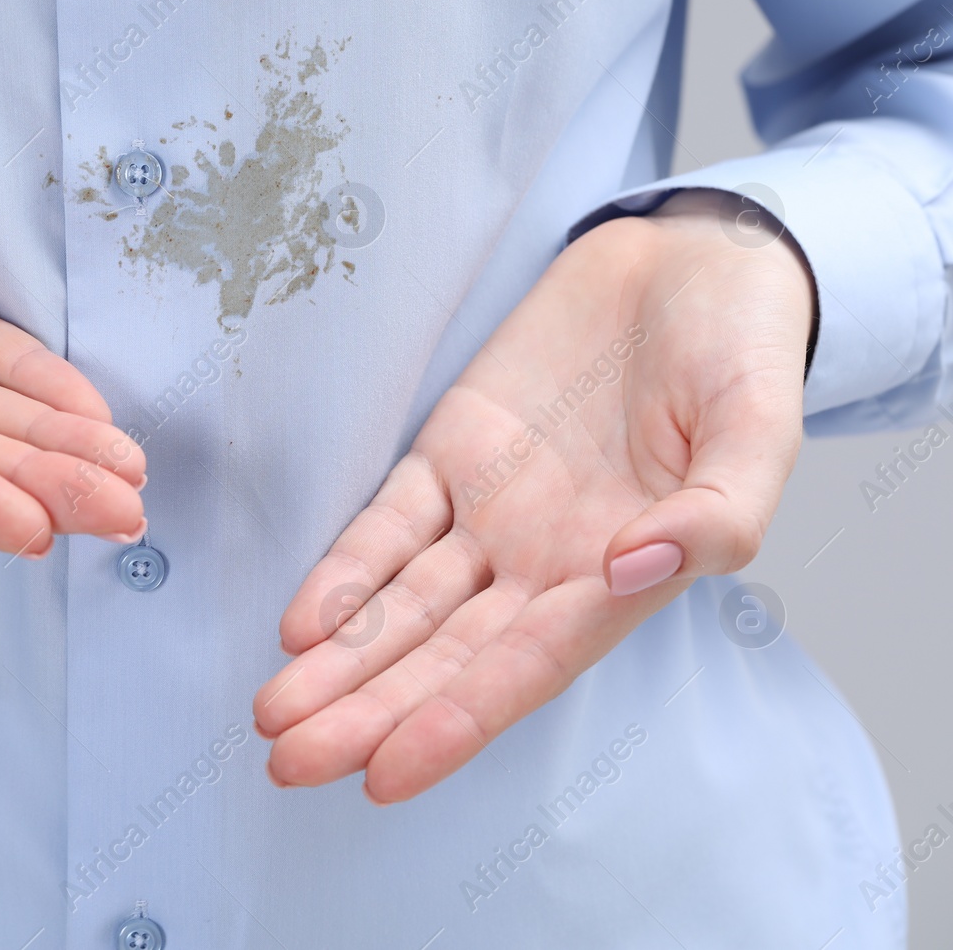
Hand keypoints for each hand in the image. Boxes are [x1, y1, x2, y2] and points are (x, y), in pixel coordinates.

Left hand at [252, 190, 813, 802]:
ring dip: (339, 661)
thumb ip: (718, 511)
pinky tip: (300, 623)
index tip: (385, 775)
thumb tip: (633, 568)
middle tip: (290, 762)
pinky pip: (387, 524)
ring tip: (274, 714)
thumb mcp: (760, 426)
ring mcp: (491, 512)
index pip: (524, 668)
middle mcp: (545, 562)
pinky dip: (344, 571)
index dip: (455, 722)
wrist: (688, 258)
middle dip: (366, 711)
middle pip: (443, 655)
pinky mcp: (451, 453)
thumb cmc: (739, 346)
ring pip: (402, 604)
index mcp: (621, 575)